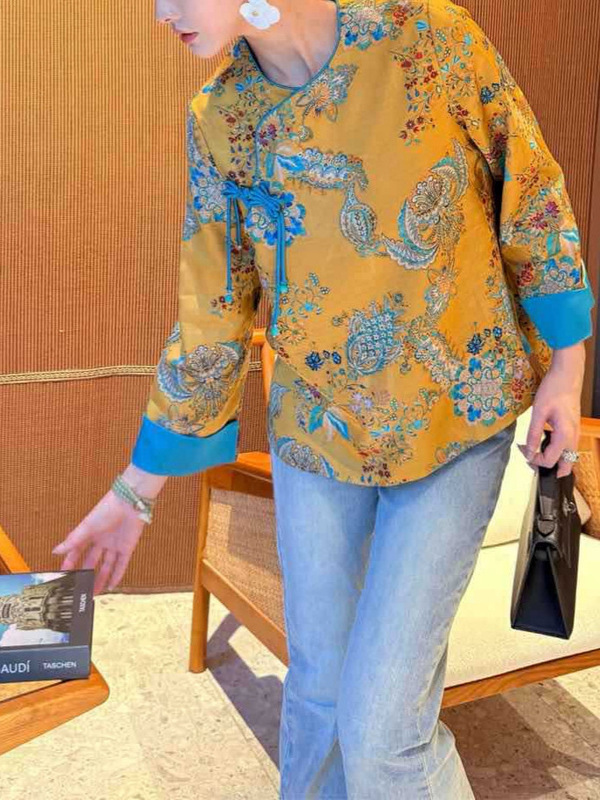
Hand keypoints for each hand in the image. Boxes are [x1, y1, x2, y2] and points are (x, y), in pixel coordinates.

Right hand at [52, 489, 146, 595]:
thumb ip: (73, 541)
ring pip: (106, 566)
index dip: (71, 562)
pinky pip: (121, 565)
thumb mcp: (87, 527)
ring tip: (94, 592)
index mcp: (90, 533)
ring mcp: (115, 545)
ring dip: (100, 579)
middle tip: (80, 588)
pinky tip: (111, 586)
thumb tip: (56, 551)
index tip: (64, 574)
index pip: (78, 551)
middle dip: (86, 574)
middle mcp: (102, 540)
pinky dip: (116, 576)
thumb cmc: (107, 510)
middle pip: (92, 561)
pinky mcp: (127, 548)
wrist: (129, 503)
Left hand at [517, 343, 584, 477]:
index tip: (522, 450)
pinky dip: (557, 451)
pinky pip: (568, 448)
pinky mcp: (574, 429)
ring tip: (535, 451)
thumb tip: (528, 452)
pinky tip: (544, 442)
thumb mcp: (539, 412)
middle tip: (531, 460)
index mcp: (565, 436)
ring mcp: (576, 434)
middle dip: (548, 467)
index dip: (534, 460)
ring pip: (568, 458)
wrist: (567, 375)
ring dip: (553, 459)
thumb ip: (533, 434)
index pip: (550, 461)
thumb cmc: (553, 391)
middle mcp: (574, 438)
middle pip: (565, 466)